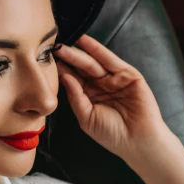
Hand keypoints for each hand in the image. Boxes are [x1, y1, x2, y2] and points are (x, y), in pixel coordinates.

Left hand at [55, 33, 168, 161]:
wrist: (138, 142)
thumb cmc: (112, 135)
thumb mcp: (86, 117)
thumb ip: (75, 97)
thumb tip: (65, 77)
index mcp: (90, 97)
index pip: (73, 79)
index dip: (61, 70)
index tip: (45, 61)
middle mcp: (101, 86)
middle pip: (81, 68)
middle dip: (67, 58)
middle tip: (53, 47)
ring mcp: (114, 79)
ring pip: (93, 62)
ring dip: (79, 51)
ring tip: (64, 42)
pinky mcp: (128, 75)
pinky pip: (110, 60)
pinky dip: (97, 49)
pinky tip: (84, 41)